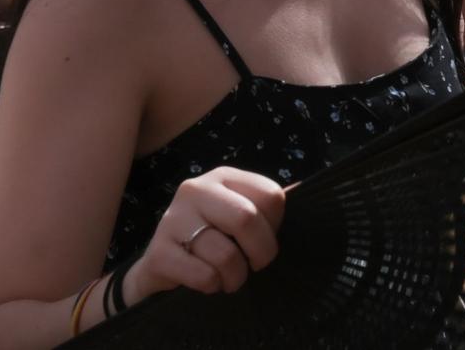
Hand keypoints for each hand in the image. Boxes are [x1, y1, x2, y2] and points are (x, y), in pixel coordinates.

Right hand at [123, 167, 285, 299]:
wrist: (161, 266)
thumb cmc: (211, 240)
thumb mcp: (238, 216)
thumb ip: (266, 207)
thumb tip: (306, 190)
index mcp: (223, 177)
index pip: (271, 195)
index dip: (275, 226)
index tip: (263, 240)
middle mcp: (196, 190)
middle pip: (247, 218)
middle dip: (261, 253)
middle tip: (255, 266)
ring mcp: (173, 219)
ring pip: (225, 254)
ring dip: (236, 277)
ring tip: (228, 278)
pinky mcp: (158, 253)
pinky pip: (203, 276)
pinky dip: (213, 287)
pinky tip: (206, 282)